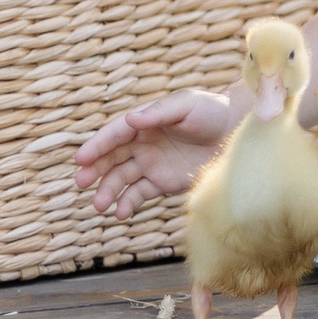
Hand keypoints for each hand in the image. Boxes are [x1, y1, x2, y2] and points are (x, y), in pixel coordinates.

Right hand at [72, 85, 238, 219]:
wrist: (236, 132)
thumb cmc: (211, 112)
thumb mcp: (186, 105)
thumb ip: (158, 113)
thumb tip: (130, 120)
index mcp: (144, 122)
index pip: (114, 134)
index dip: (97, 145)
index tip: (81, 158)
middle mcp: (142, 143)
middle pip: (111, 157)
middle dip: (94, 170)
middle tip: (81, 182)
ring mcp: (151, 164)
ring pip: (121, 178)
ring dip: (107, 190)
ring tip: (99, 205)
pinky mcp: (162, 182)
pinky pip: (139, 194)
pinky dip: (127, 204)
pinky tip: (120, 213)